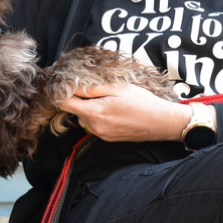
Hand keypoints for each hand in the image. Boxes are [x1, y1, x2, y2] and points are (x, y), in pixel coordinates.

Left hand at [58, 82, 190, 142]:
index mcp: (94, 112)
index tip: (64, 84)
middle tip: (93, 88)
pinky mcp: (108, 139)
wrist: (161, 122)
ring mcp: (101, 134)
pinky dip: (98, 116)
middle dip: (79, 99)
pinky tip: (114, 110)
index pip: (65, 104)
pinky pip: (95, 125)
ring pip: (84, 118)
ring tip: (108, 99)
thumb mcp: (117, 88)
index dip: (61, 92)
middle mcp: (94, 126)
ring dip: (89, 108)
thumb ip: (92, 88)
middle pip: (75, 111)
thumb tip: (72, 86)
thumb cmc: (142, 102)